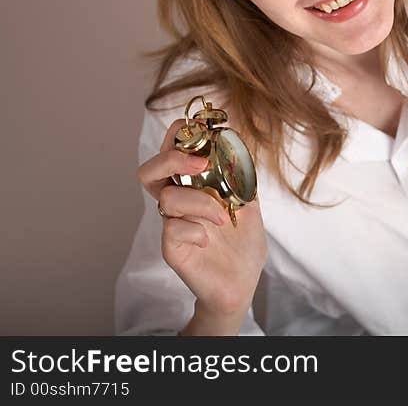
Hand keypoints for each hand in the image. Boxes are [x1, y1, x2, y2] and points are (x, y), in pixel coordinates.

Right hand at [136, 118, 267, 318]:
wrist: (243, 282)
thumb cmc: (243, 242)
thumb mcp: (249, 201)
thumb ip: (241, 174)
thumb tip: (236, 143)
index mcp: (192, 185)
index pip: (172, 151)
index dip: (180, 135)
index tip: (209, 134)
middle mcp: (177, 201)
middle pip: (149, 170)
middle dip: (173, 159)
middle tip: (201, 166)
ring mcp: (171, 224)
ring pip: (168, 198)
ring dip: (201, 203)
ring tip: (224, 218)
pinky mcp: (171, 248)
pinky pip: (173, 229)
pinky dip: (198, 230)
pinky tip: (210, 240)